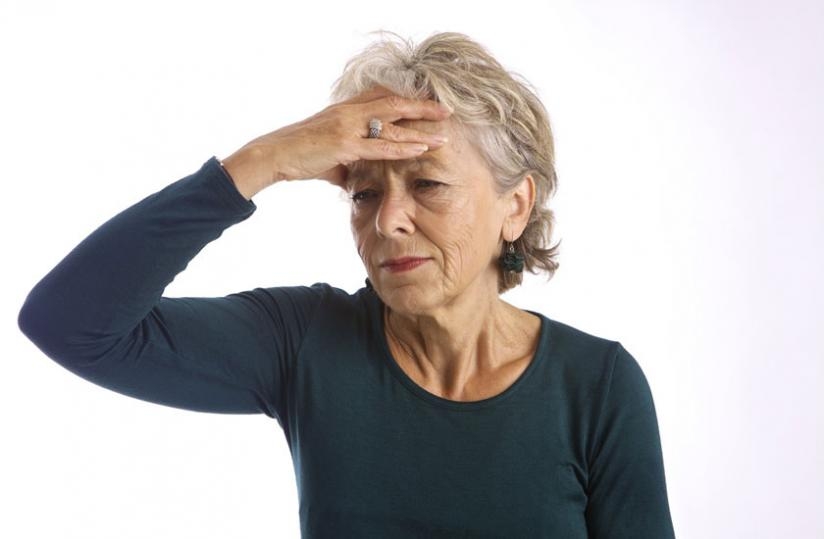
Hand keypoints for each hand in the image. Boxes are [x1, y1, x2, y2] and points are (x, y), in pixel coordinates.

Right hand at [221, 86, 452, 197]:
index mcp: (346, 109)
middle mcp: (349, 112)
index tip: (430, 103)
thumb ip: (347, 164)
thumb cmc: (299, 156)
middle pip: (394, 103)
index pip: (383, 97)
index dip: (408, 98)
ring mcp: (347, 126)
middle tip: (447, 110)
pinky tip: (421, 148)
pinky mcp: (344, 144)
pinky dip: (402, 146)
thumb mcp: (328, 157)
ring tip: (444, 132)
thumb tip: (355, 182)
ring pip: (392, 122)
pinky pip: (379, 145)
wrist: (273, 155)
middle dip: (422, 107)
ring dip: (420, 127)